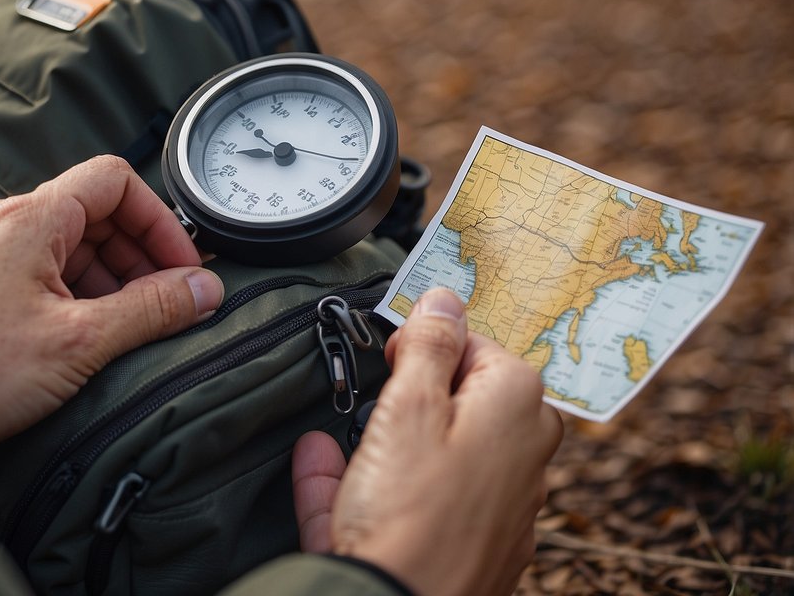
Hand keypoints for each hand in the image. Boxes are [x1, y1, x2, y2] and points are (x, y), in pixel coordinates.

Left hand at [0, 155, 223, 458]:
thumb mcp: (74, 342)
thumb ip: (149, 311)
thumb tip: (205, 288)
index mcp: (31, 217)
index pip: (116, 180)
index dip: (160, 222)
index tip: (181, 270)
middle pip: (90, 215)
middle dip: (134, 261)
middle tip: (156, 313)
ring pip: (55, 246)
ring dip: (97, 283)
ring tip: (109, 338)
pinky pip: (20, 270)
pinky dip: (56, 295)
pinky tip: (59, 342)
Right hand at [292, 289, 562, 595]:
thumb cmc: (409, 514)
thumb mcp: (410, 406)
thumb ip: (429, 345)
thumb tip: (444, 296)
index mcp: (519, 406)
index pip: (476, 345)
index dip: (426, 344)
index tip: (392, 356)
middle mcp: (523, 453)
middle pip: (458, 400)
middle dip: (407, 395)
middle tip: (368, 397)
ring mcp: (496, 506)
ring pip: (433, 453)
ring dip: (381, 442)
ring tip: (336, 440)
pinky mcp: (464, 545)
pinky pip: (413, 501)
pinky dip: (369, 484)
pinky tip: (320, 464)